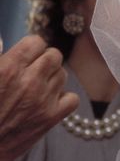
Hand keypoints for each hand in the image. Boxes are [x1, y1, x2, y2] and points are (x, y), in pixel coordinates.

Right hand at [0, 35, 79, 160]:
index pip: (37, 42)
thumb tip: (4, 42)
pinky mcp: (51, 118)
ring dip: (52, 79)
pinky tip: (49, 102)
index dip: (31, 48)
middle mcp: (29, 81)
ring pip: (63, 75)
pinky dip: (63, 99)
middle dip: (45, 61)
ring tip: (36, 89)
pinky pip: (72, 98)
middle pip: (54, 55)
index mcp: (8, 68)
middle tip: (33, 71)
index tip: (26, 56)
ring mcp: (43, 100)